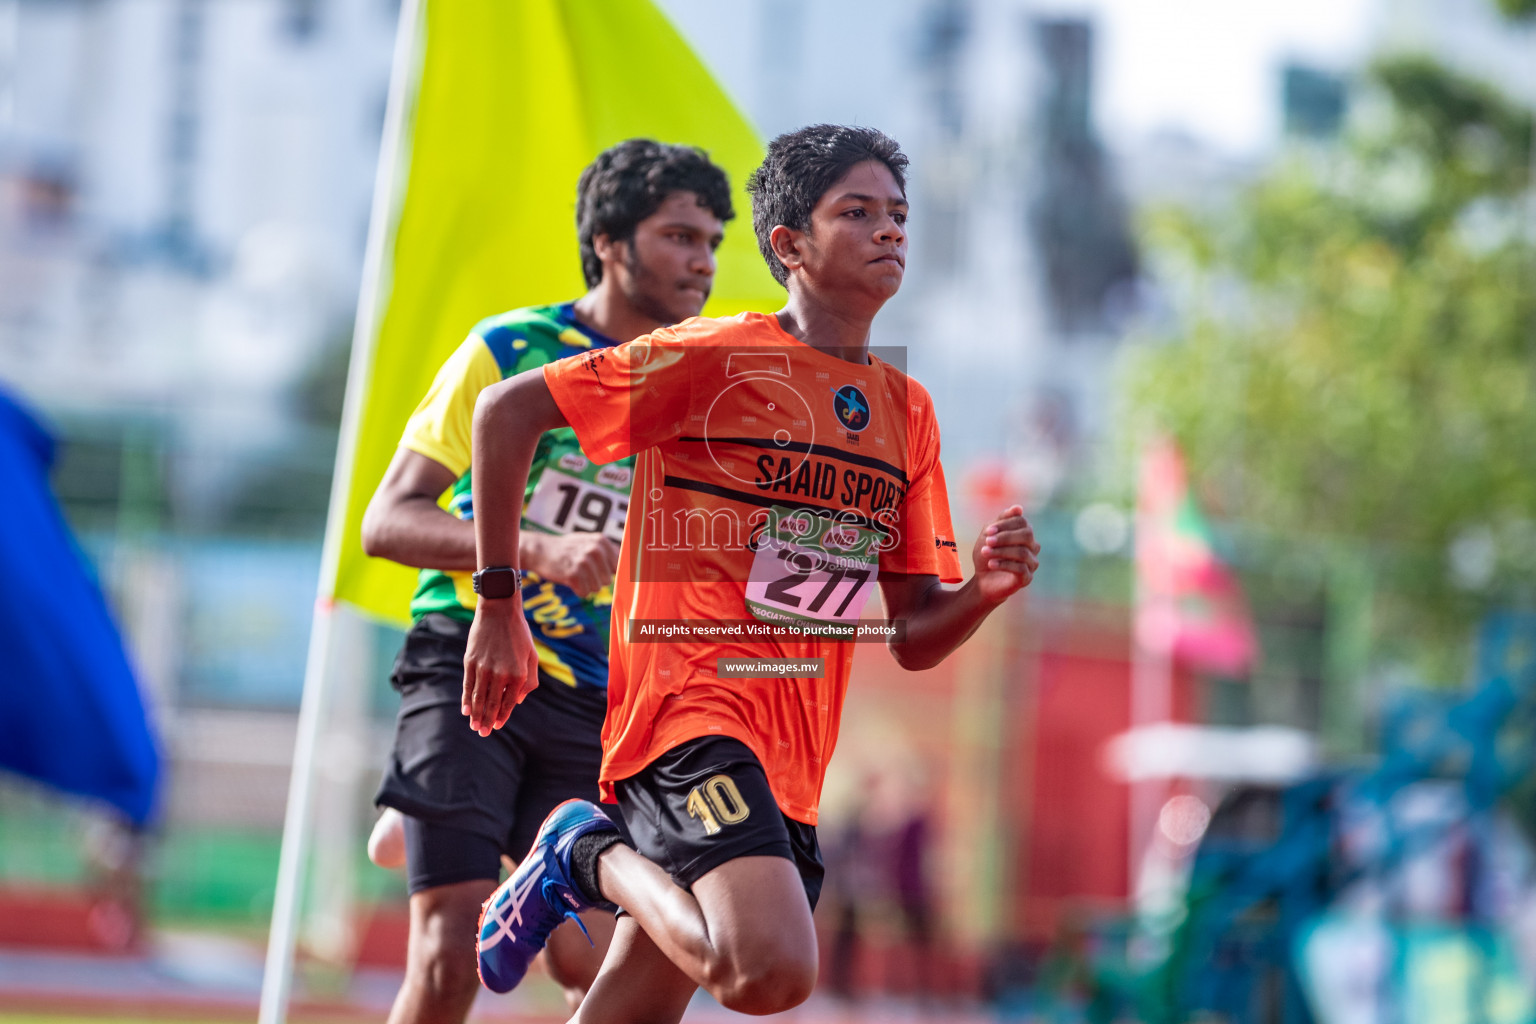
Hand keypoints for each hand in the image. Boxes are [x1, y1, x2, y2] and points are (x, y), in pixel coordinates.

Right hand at [462, 597, 539, 734]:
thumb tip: (517, 701)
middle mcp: (500, 674)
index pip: (508, 702)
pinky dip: (466, 700)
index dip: (502, 716)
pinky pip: (468, 685)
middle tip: (483, 733)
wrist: (500, 610)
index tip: (497, 726)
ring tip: (474, 726)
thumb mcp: (532, 656)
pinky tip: (465, 710)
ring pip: (478, 698)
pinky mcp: (470, 661)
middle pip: (491, 704)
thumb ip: (529, 681)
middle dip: (487, 721)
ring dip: (476, 714)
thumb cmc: (519, 634)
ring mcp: (483, 668)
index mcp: (518, 674)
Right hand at [521, 532, 620, 597]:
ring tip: (574, 573)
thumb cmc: (568, 549)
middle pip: (608, 580)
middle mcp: (595, 550)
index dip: (610, 573)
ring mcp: (584, 562)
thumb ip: (609, 552)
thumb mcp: (589, 543)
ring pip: (597, 588)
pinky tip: (569, 579)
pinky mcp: (573, 574)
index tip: (602, 574)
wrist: (540, 550)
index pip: (620, 566)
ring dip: (586, 585)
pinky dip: (577, 590)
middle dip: (595, 579)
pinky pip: (584, 593)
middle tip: (581, 570)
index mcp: (602, 541)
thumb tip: (632, 568)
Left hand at [972, 505, 1038, 604]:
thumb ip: (1002, 520)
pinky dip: (1003, 564)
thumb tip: (1019, 508)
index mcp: (1024, 533)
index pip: (1022, 522)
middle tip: (987, 541)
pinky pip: (1020, 568)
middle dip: (1005, 537)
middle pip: (1027, 535)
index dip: (1006, 524)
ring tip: (984, 553)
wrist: (982, 580)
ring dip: (1001, 551)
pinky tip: (991, 564)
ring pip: (1023, 552)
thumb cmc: (987, 555)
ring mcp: (1032, 563)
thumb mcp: (989, 535)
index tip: (988, 531)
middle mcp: (1032, 547)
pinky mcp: (1027, 578)